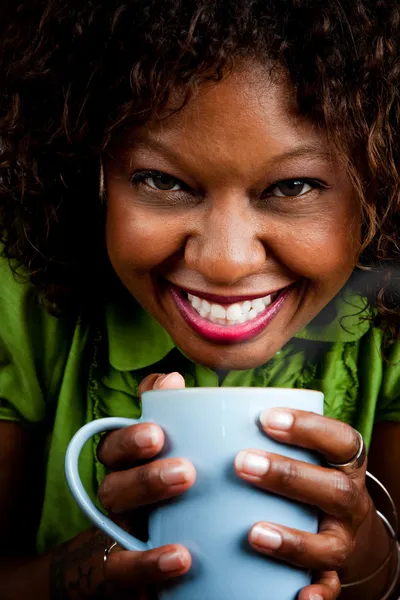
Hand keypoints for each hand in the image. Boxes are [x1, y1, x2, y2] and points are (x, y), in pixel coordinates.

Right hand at [96, 371, 194, 595]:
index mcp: (128, 464)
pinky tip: (181, 558)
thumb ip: (171, 414)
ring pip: (114, 514)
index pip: (116, 444)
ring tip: (186, 498)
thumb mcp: (174, 451)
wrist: (149, 557)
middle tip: (185, 469)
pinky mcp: (126, 567)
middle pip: (113, 480)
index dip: (131, 435)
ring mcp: (120, 529)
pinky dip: (148, 563)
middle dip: (145, 472)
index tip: (159, 431)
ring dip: (146, 502)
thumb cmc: (170, 490)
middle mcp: (119, 493)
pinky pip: (125, 567)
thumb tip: (173, 377)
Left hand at [234, 409, 371, 599]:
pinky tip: (295, 595)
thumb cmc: (296, 468)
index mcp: (342, 463)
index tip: (266, 417)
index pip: (340, 440)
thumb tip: (173, 382)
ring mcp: (340, 539)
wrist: (332, 521)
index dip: (309, 428)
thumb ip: (243, 416)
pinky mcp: (329, 573)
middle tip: (242, 464)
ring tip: (252, 533)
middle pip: (333, 489)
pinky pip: (326, 588)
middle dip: (288, 476)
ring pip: (329, 545)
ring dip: (293, 540)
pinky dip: (314, 594)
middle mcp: (347, 500)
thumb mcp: (289, 442)